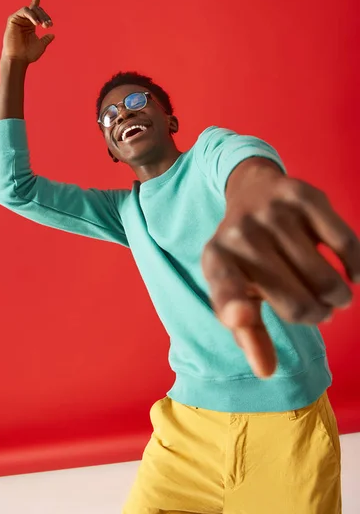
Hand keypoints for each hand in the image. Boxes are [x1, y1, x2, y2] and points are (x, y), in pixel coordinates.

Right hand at [1, 0, 54, 63]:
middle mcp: (25, 20)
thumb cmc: (28, 54)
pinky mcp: (13, 19)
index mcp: (31, 24)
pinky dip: (31, 15)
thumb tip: (52, 34)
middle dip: (45, 16)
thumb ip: (46, 39)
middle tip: (49, 25)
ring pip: (31, 9)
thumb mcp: (41, 45)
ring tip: (43, 25)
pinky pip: (24, 11)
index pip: (34, 9)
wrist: (18, 59)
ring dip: (39, 15)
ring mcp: (18, 18)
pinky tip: (36, 23)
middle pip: (37, 9)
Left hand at [202, 171, 359, 377]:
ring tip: (329, 294)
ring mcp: (272, 213)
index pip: (224, 286)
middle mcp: (240, 234)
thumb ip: (249, 333)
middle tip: (314, 308)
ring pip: (325, 280)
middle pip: (296, 304)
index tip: (243, 315)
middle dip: (314, 315)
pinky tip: (351, 274)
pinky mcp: (305, 196)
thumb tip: (266, 372)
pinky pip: (346, 246)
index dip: (233, 305)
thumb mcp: (236, 290)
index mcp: (216, 260)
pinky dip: (355, 269)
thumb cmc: (246, 257)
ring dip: (336, 297)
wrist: (250, 190)